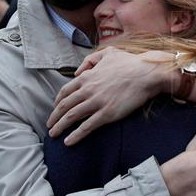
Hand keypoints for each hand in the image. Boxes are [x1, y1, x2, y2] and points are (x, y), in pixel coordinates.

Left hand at [47, 48, 172, 144]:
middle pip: (64, 106)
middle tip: (49, 126)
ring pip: (72, 117)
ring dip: (60, 127)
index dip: (57, 102)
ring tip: (54, 135)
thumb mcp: (108, 53)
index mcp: (87, 76)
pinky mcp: (107, 113)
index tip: (55, 109)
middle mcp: (88, 89)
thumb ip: (90, 60)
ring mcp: (96, 102)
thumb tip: (78, 71)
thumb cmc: (130, 63)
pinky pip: (87, 126)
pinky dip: (75, 135)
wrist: (146, 73)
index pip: (65, 91)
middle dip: (54, 117)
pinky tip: (69, 142)